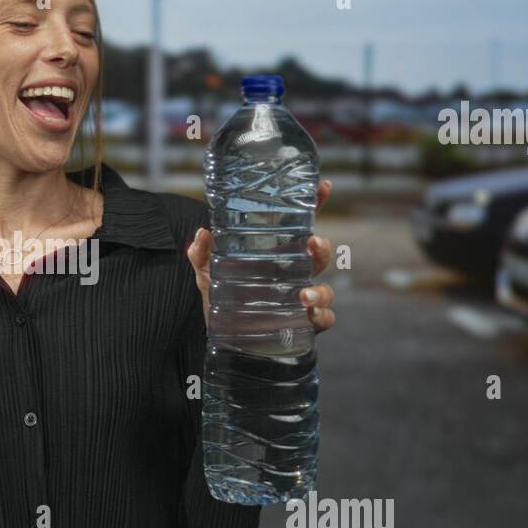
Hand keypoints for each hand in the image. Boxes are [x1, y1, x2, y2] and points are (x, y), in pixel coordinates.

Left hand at [187, 179, 336, 333]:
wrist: (226, 340)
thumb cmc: (223, 300)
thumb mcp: (207, 274)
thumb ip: (201, 254)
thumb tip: (202, 233)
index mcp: (277, 256)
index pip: (300, 226)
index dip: (315, 205)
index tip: (323, 187)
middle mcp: (294, 275)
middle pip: (319, 256)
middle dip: (322, 247)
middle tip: (313, 242)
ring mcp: (301, 300)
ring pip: (325, 289)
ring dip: (320, 290)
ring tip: (303, 295)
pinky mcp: (303, 325)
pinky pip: (324, 319)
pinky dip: (322, 317)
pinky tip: (311, 316)